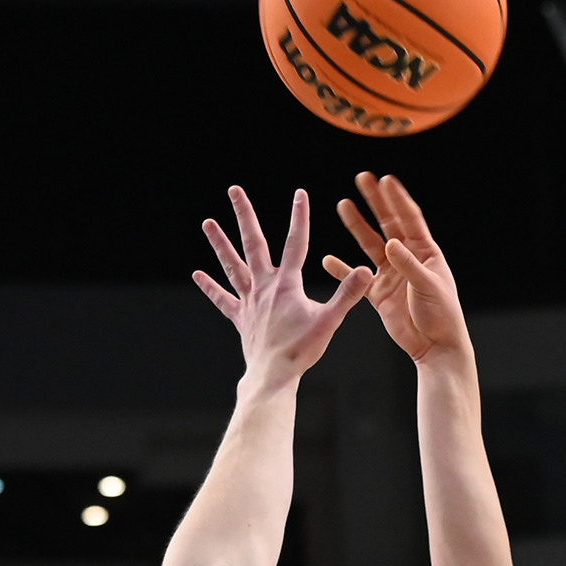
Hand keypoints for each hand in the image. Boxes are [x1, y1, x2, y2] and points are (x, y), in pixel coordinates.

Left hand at [195, 186, 372, 385]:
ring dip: (220, 243)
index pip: (296, 243)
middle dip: (245, 215)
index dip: (300, 217)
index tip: (300, 193)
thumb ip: (347, 293)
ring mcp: (249, 301)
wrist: (273, 375)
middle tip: (234, 190)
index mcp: (287, 284)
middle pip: (253, 243)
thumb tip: (367, 270)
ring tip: (207, 222)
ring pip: (232, 265)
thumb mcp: (329, 320)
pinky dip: (210, 287)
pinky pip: (222, 299)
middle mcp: (264, 286)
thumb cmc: (301, 350)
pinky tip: (198, 274)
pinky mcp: (241, 318)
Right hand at [324, 170, 471, 365]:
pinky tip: (327, 260)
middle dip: (375, 201)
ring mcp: (391, 274)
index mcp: (425, 252)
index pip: (410, 219)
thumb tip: (390, 243)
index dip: (397, 199)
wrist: (434, 346)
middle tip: (362, 178)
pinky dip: (342, 270)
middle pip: (388, 224)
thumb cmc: (441, 315)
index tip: (385, 180)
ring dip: (356, 225)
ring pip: (370, 244)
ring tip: (342, 204)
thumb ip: (408, 264)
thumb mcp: (427, 286)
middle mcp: (407, 258)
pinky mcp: (378, 293)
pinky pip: (356, 278)